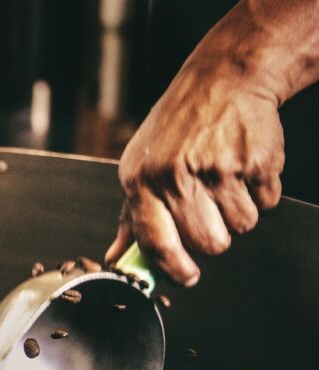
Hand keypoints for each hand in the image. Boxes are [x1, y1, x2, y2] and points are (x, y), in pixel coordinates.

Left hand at [106, 63, 284, 285]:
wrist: (224, 78)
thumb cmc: (176, 129)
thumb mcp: (140, 167)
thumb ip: (131, 218)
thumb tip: (116, 259)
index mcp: (143, 181)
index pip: (156, 243)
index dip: (174, 269)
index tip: (186, 277)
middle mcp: (177, 175)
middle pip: (209, 244)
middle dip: (214, 239)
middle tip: (210, 213)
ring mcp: (220, 168)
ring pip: (241, 228)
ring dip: (239, 214)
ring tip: (225, 182)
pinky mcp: (257, 161)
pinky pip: (267, 204)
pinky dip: (261, 194)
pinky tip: (244, 168)